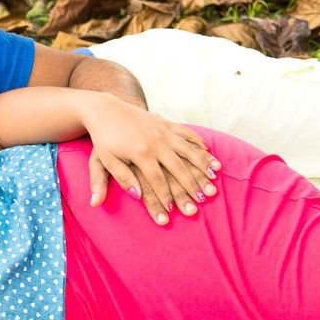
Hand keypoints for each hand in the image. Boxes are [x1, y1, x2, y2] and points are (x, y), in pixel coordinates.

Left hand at [82, 95, 220, 224]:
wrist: (106, 110)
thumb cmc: (104, 139)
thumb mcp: (106, 160)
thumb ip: (122, 178)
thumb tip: (137, 196)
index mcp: (140, 153)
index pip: (157, 180)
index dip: (166, 196)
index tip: (174, 210)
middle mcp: (155, 142)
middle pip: (178, 167)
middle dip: (191, 184)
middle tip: (203, 198)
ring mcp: (163, 131)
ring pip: (189, 150)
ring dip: (203, 164)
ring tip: (214, 177)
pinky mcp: (166, 123)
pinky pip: (187, 134)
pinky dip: (200, 144)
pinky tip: (209, 154)